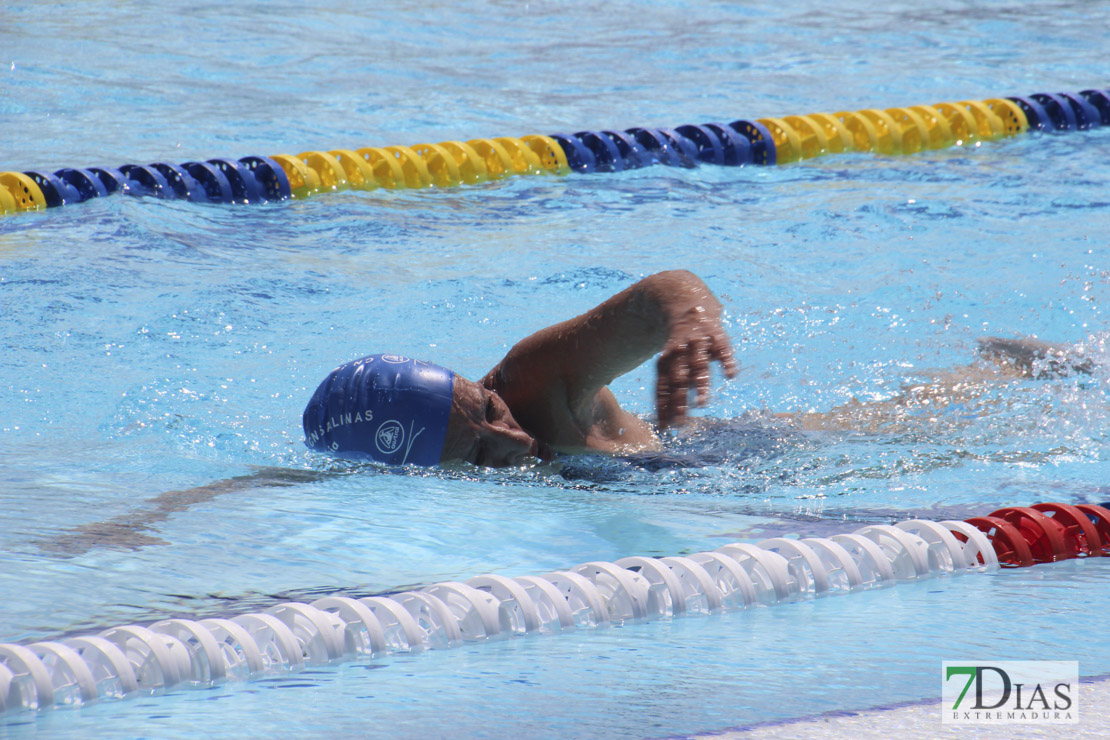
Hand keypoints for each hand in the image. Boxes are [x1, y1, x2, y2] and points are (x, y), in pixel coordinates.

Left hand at [655, 305, 737, 428]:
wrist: (685, 303)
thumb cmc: (679, 345)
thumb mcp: (669, 364)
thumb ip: (670, 390)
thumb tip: (666, 423)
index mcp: (666, 362)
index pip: (663, 388)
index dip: (664, 408)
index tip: (665, 428)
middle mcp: (679, 353)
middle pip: (678, 381)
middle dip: (679, 402)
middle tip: (681, 423)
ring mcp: (697, 342)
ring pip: (698, 365)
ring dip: (700, 384)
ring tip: (703, 404)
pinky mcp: (715, 334)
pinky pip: (721, 348)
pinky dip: (725, 360)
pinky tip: (730, 375)